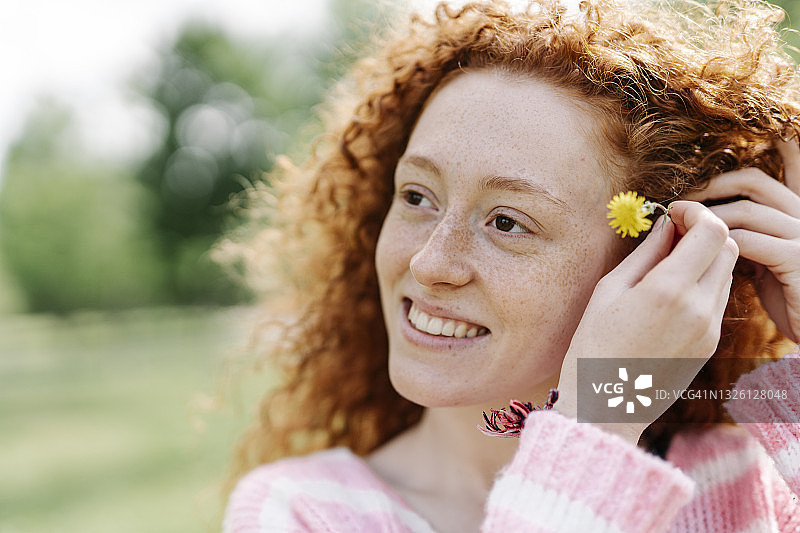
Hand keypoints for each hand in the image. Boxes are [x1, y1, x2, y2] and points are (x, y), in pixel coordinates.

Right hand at [556, 202, 738, 443]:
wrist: (605, 407)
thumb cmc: (593, 348)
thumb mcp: (608, 292)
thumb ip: (644, 254)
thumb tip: (664, 225)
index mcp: (668, 291)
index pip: (711, 231)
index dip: (695, 212)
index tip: (672, 213)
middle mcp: (698, 308)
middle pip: (727, 247)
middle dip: (703, 231)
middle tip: (671, 233)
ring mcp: (708, 329)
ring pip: (727, 272)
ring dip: (705, 257)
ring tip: (668, 262)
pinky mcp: (709, 344)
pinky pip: (718, 298)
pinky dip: (703, 282)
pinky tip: (671, 290)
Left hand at [684, 139, 799, 342]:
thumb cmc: (786, 297)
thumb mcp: (765, 259)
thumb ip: (747, 236)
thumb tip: (703, 223)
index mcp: (794, 213)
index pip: (768, 178)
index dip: (734, 173)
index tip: (698, 184)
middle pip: (754, 183)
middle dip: (712, 188)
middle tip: (680, 203)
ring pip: (747, 211)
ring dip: (708, 216)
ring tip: (681, 226)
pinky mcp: (796, 259)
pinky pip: (750, 241)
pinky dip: (720, 243)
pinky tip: (700, 251)